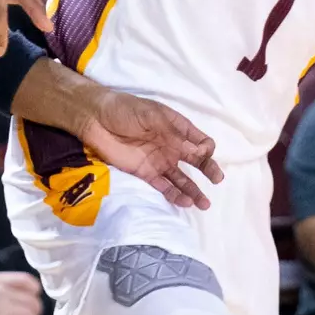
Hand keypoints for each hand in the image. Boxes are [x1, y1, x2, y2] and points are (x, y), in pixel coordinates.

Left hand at [78, 87, 224, 209]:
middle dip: (208, 170)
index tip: (203, 153)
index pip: (200, 141)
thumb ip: (175, 133)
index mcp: (177, 128)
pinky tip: (185, 202)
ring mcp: (159, 161)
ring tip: (205, 204)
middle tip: (217, 180)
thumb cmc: (126, 110)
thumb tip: (197, 151)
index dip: (206, 148)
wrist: (96, 119)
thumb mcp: (153, 115)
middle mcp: (172, 146)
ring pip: (182, 179)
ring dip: (194, 191)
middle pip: (196, 161)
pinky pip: (164, 187)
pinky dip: (175, 195)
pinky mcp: (145, 174)